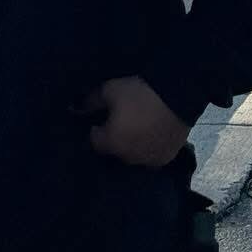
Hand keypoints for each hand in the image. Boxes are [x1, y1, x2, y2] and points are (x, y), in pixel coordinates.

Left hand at [76, 76, 190, 169]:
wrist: (176, 97)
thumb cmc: (138, 93)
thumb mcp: (109, 90)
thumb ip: (90, 102)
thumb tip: (75, 108)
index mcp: (111, 142)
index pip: (94, 141)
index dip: (96, 128)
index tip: (101, 117)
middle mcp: (128, 158)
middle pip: (114, 150)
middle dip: (114, 137)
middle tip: (121, 119)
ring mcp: (148, 161)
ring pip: (133, 154)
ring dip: (131, 144)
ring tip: (137, 125)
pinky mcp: (166, 158)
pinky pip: (150, 155)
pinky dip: (148, 147)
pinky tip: (152, 132)